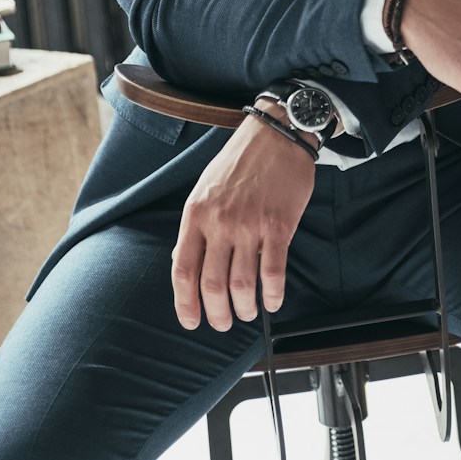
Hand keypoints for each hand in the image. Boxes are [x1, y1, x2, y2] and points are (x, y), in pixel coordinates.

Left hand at [171, 100, 315, 332]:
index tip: (191, 321)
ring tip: (249, 313)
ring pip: (242, 284)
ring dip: (245, 308)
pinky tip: (273, 301)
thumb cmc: (239, 162)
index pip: (182, 271)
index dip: (185, 303)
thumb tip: (182, 263)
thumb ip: (195, 227)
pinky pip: (274, 271)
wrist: (276, 135)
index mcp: (195, 215)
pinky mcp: (278, 226)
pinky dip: (273, 293)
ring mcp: (249, 225)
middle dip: (217, 314)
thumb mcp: (204, 189)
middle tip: (223, 324)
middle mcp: (219, 223)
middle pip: (212, 285)